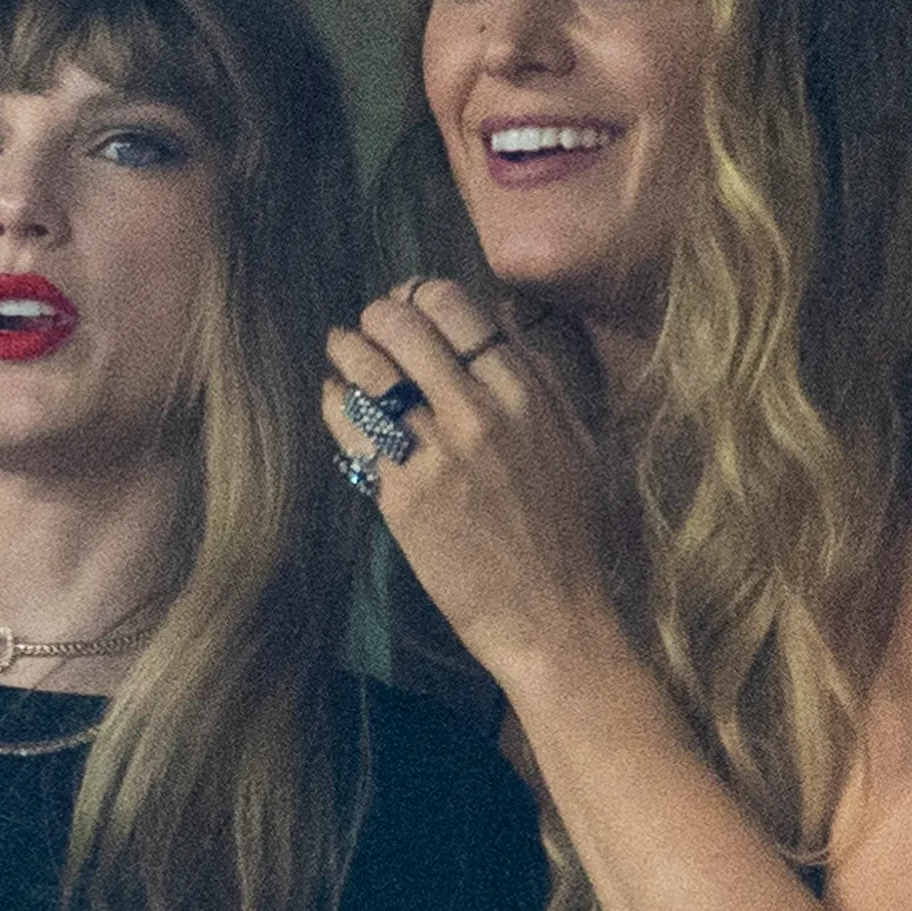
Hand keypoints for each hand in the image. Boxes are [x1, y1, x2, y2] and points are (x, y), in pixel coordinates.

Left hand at [324, 284, 621, 697]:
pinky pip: (351, 429)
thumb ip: (538, 374)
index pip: (453, 305)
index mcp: (524, 393)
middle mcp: (478, 414)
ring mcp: (437, 456)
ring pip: (368, 371)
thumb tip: (498, 314)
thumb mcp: (575, 440)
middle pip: (403, 326)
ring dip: (346, 350)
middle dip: (377, 316)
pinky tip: (337, 400)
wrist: (550, 616)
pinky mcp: (402, 498)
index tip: (409, 306)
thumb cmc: (568, 532)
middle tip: (370, 328)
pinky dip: (336, 403)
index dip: (420, 295)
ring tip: (341, 350)